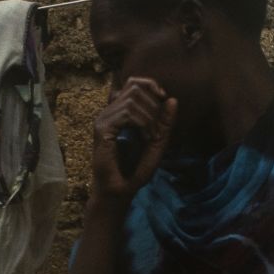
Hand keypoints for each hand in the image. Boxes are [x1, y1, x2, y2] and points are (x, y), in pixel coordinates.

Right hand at [89, 79, 177, 205]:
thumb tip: (172, 99)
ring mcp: (103, 119)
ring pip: (132, 99)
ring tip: (152, 137)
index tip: (163, 99)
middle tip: (157, 129)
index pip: (133, 82)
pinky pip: (127, 113)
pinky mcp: (102, 129)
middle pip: (134, 86)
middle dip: (153, 105)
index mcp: (119, 112)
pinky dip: (143, 123)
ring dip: (150, 117)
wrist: (120, 191)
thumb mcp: (157, 142)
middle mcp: (109, 112)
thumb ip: (165, 122)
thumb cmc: (135, 169)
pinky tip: (145, 138)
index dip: (150, 84)